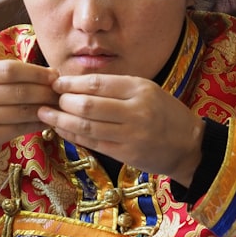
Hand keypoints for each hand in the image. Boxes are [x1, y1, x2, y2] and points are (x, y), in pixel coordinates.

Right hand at [0, 60, 59, 182]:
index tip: (55, 76)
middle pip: (18, 91)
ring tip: (59, 108)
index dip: (36, 72)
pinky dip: (37, 124)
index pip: (10, 69)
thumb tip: (54, 73)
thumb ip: (11, 77)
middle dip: (45, 92)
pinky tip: (48, 122)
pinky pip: (18, 129)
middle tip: (62, 94)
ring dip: (45, 109)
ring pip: (21, 111)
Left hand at [39, 74, 203, 186]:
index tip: (56, 83)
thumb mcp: (147, 91)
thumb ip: (116, 88)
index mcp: (140, 89)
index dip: (71, 83)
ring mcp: (131, 134)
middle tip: (49, 100)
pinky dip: (73, 136)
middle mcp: (136, 110)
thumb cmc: (164, 114)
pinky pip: (93, 143)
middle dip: (63, 102)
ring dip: (62, 121)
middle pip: (88, 105)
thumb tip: (76, 85)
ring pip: (87, 126)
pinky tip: (62, 130)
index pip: (97, 83)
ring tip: (46, 115)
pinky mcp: (127, 154)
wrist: (189, 145)